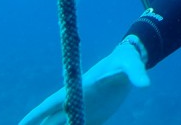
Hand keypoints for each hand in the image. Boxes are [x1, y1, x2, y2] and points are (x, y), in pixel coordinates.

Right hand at [19, 39, 149, 124]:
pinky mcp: (96, 117)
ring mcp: (85, 110)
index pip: (51, 103)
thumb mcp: (130, 65)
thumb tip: (145, 84)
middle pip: (52, 121)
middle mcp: (77, 102)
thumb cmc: (126, 60)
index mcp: (78, 89)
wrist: (130, 64)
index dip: (35, 115)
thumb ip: (136, 73)